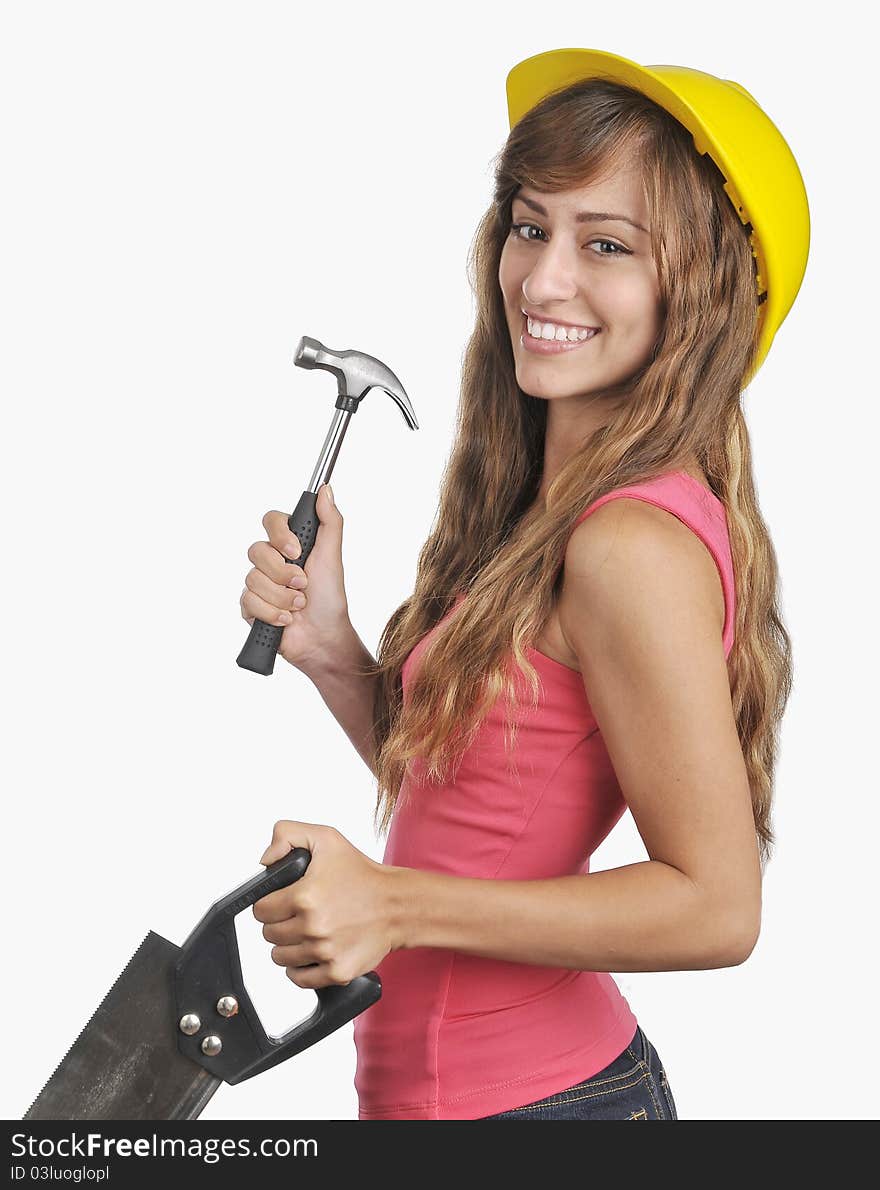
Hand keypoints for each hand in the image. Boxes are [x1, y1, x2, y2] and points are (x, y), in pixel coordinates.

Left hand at [253, 820, 398, 988]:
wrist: (399, 904)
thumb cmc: (363, 874)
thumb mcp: (326, 838)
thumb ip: (286, 835)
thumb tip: (264, 860)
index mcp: (304, 896)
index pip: (260, 910)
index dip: (269, 903)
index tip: (282, 901)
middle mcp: (313, 926)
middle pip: (269, 934)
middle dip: (279, 923)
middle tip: (298, 913)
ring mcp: (325, 952)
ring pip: (280, 958)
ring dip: (288, 945)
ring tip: (307, 931)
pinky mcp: (337, 972)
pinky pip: (299, 978)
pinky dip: (301, 968)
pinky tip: (312, 951)